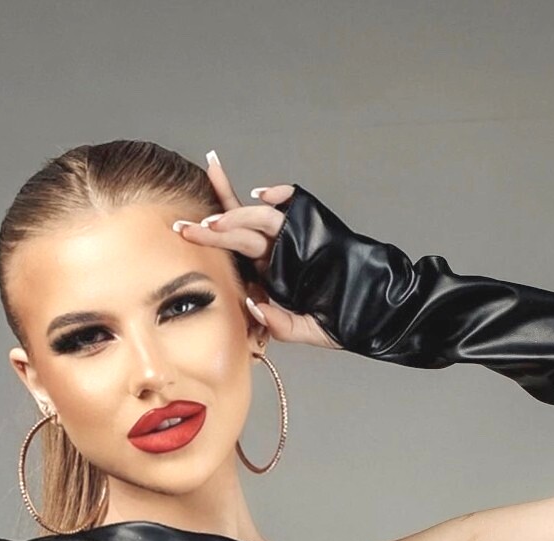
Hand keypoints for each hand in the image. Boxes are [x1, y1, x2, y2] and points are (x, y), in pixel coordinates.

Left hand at [171, 153, 340, 350]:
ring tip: (213, 225)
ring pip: (260, 220)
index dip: (209, 234)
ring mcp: (294, 238)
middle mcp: (277, 250)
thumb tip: (254, 303)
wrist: (372, 309)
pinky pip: (292, 205)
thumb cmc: (336, 320)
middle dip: (211, 227)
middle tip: (183, 226)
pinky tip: (262, 196)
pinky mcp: (313, 227)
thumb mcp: (301, 330)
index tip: (180, 229)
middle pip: (239, 228)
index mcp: (267, 270)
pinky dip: (280, 196)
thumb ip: (277, 323)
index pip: (234, 246)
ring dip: (236, 218)